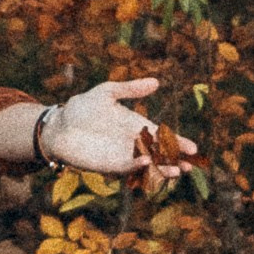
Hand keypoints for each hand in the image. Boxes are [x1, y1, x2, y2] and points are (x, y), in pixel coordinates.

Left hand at [42, 78, 195, 186]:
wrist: (60, 124)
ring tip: (176, 171)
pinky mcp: (108, 164)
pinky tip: (147, 161)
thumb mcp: (107, 92)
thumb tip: (156, 82)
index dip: (179, 143)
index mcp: (138, 126)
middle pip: (160, 155)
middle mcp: (134, 143)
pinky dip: (137, 165)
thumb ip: (130, 89)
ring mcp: (122, 155)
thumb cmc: (83, 107)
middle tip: (189, 165)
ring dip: (162, 169)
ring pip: (148, 165)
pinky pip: (127, 167)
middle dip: (175, 160)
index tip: (193, 148)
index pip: (163, 136)